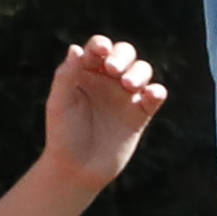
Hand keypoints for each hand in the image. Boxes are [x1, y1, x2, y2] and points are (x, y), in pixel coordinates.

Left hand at [43, 37, 169, 184]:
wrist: (77, 169)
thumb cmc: (63, 135)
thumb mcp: (59, 103)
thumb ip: (66, 75)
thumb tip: (76, 48)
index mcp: (85, 74)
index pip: (97, 49)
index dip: (101, 45)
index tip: (101, 51)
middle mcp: (107, 81)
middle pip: (125, 54)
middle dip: (123, 56)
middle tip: (114, 70)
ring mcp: (126, 97)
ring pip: (142, 71)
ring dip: (139, 72)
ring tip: (128, 85)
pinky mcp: (141, 114)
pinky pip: (155, 96)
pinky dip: (157, 91)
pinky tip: (150, 94)